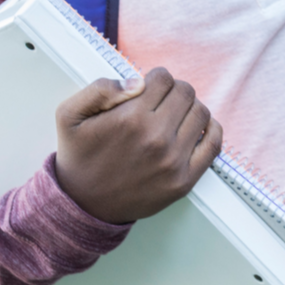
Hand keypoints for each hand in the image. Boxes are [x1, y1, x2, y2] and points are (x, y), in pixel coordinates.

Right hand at [54, 67, 223, 224]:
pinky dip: (211, 129)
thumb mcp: (70, 115)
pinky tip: (196, 128)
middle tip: (160, 103)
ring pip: (201, 112)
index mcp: (130, 119)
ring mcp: (173, 161)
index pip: (164, 78)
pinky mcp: (184, 180)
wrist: (82, 206)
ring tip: (172, 117)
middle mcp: (156, 139)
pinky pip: (214, 143)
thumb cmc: (80, 157)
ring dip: (189, 109)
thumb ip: (99, 88)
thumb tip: (137, 81)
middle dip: (173, 92)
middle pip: (185, 92)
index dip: (155, 79)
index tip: (148, 89)